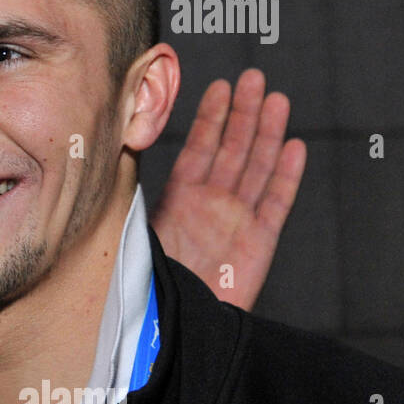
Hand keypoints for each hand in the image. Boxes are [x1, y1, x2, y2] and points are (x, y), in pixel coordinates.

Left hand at [151, 69, 306, 310]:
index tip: (219, 86)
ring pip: (257, 167)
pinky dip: (287, 176)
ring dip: (268, 133)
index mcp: (181, 200)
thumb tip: (109, 159)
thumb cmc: (147, 282)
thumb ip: (128, 199)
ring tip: (277, 99)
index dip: (210, 118)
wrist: (172, 326)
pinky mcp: (259, 242)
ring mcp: (237, 220)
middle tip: (254, 77)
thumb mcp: (132, 232)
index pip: (199, 149)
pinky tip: (295, 147)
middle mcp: (211, 204)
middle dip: (244, 113)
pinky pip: (275, 203)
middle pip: (234, 149)